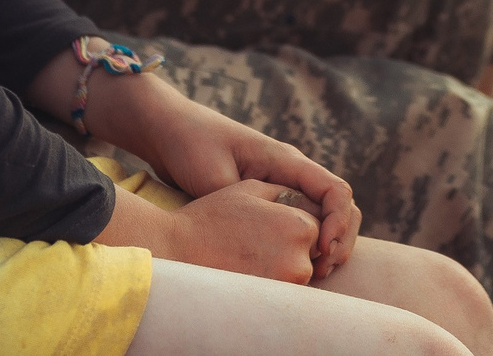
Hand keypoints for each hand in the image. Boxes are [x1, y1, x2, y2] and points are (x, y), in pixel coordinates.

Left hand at [104, 74, 359, 278]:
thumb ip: (244, 206)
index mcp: (286, 160)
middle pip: (339, 205)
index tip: (321, 252)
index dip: (339, 224)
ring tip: (312, 274)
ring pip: (324, 215)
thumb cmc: (190, 146)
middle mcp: (291, 171)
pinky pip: (302, 220)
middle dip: (341, 239)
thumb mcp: (214, 177)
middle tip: (321, 272)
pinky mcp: (268, 198)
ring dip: (327, 244)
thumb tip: (274, 241)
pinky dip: (306, 243)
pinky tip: (290, 265)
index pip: (336, 191)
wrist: (168, 130)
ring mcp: (282, 185)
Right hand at [151, 180, 323, 284]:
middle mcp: (299, 259)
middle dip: (289, 247)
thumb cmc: (213, 216)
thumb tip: (308, 201)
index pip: (315, 227)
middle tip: (253, 242)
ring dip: (278, 266)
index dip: (290, 224)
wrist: (177, 250)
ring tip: (246, 257)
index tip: (264, 225)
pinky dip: (267, 283)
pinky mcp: (268, 303)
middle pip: (308, 253)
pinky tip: (244, 272)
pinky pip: (280, 291)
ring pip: (295, 274)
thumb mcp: (251, 189)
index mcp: (299, 226)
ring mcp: (285, 286)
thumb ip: (286, 193)